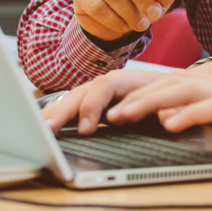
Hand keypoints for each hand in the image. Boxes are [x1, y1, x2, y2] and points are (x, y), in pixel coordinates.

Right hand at [43, 69, 170, 134]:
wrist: (170, 84)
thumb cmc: (169, 94)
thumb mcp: (173, 101)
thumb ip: (168, 110)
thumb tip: (169, 120)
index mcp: (126, 80)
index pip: (104, 88)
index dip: (93, 107)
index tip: (87, 130)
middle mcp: (107, 83)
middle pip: (81, 93)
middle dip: (63, 112)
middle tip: (48, 132)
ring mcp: (97, 92)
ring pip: (71, 100)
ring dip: (54, 115)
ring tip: (39, 131)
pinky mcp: (91, 102)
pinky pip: (70, 107)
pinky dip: (56, 116)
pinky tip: (43, 127)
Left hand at [105, 75, 211, 157]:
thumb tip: (175, 122)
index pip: (166, 86)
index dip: (131, 95)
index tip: (101, 111)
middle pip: (166, 84)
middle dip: (127, 97)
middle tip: (97, 113)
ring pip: (183, 91)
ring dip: (148, 103)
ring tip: (120, 116)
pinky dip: (190, 115)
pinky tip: (171, 125)